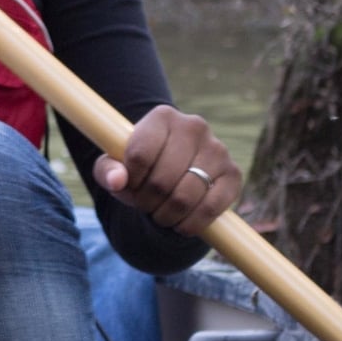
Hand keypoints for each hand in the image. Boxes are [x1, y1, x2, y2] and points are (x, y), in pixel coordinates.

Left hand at [92, 105, 240, 238]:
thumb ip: (107, 170)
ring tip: (160, 214)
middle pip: (162, 180)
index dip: (130, 181)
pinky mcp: (234, 173)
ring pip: (185, 196)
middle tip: (145, 205)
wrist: (174, 169)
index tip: (130, 185)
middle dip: (147, 202)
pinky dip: (191, 224)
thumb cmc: (140, 166)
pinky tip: (181, 223)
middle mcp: (194, 126)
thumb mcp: (115, 164)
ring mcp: (218, 149)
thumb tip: (117, 181)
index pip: (139, 155)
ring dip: (166, 216)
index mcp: (162, 117)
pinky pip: (211, 208)